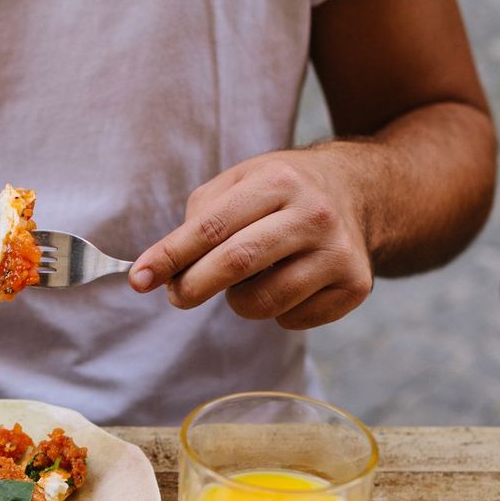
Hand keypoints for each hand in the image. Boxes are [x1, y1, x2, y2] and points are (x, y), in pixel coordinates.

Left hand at [130, 150, 372, 329]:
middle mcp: (314, 214)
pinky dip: (277, 312)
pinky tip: (289, 283)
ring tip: (248, 280)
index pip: (212, 227)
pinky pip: (292, 319)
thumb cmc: (282, 193)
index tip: (139, 279)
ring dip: (239, 301)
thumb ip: (198, 221)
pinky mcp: (355, 286)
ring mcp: (338, 252)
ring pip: (263, 302)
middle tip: (177, 297)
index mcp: (279, 180)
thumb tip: (165, 272)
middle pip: (237, 263)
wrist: (360, 192)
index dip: (170, 256)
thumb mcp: (240, 183)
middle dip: (194, 286)